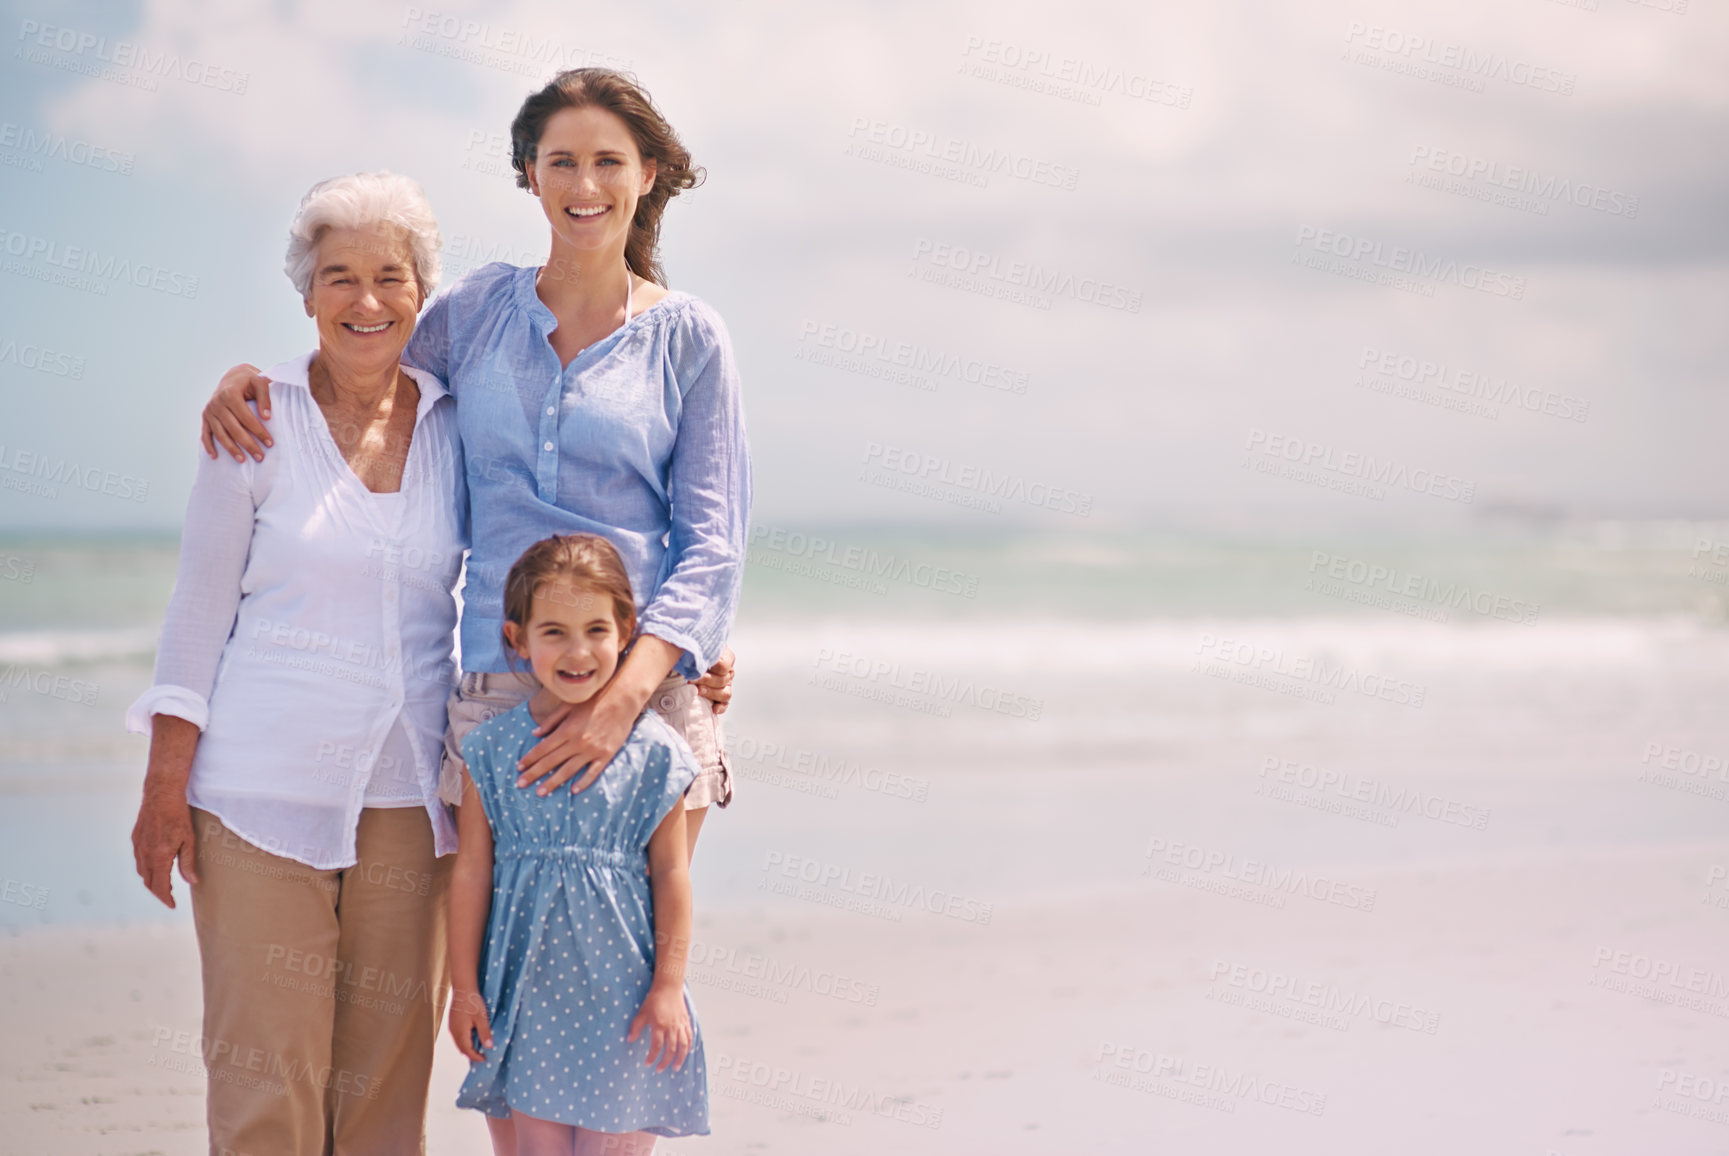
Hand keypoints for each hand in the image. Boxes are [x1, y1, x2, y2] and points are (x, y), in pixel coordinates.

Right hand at [130, 789, 197, 908]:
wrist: (161, 794)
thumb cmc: (179, 816)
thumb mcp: (189, 840)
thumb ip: (188, 863)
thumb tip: (192, 882)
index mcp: (159, 856)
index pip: (159, 886)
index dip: (166, 898)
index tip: (172, 905)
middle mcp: (145, 854)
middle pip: (148, 882)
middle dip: (159, 892)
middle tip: (170, 896)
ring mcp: (138, 846)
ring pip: (142, 872)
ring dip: (152, 881)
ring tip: (165, 883)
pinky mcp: (135, 839)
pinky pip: (139, 860)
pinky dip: (146, 868)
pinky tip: (156, 866)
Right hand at [201, 364, 274, 461]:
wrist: (233, 377)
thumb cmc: (249, 381)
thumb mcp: (260, 382)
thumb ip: (265, 397)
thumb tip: (266, 417)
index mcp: (230, 394)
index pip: (246, 418)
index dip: (259, 431)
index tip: (270, 443)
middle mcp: (216, 403)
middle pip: (233, 429)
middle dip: (248, 444)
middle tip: (260, 457)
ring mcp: (209, 411)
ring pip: (220, 434)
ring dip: (231, 449)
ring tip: (243, 460)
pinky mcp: (205, 417)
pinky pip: (205, 434)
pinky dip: (208, 446)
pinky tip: (215, 457)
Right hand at [448, 987, 493, 1061]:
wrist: (463, 988)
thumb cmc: (473, 1002)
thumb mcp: (482, 1018)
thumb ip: (485, 1033)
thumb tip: (488, 1047)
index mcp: (460, 1032)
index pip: (467, 1050)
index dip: (476, 1057)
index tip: (485, 1059)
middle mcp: (454, 1032)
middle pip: (462, 1049)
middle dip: (471, 1054)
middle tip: (482, 1057)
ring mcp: (452, 1027)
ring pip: (459, 1043)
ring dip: (468, 1048)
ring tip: (479, 1049)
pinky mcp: (453, 1022)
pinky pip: (458, 1037)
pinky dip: (465, 1041)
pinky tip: (472, 1038)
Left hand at [516, 682, 639, 794]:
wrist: (622, 699)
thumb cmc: (594, 699)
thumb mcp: (569, 705)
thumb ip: (551, 720)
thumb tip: (534, 733)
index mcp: (566, 729)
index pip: (542, 748)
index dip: (529, 758)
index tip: (518, 767)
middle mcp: (577, 742)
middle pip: (551, 761)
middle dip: (534, 774)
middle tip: (520, 785)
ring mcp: (592, 750)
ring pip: (568, 770)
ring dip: (553, 782)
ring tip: (540, 792)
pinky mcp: (606, 755)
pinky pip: (593, 772)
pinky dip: (583, 783)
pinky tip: (573, 791)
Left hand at [627, 985, 691, 1071]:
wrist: (668, 987)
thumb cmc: (655, 999)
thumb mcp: (642, 1013)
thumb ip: (636, 1027)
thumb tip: (629, 1039)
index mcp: (660, 1025)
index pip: (656, 1046)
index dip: (652, 1057)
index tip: (647, 1063)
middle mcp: (672, 1027)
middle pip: (671, 1049)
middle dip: (665, 1062)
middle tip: (660, 1069)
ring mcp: (680, 1025)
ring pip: (683, 1046)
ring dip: (680, 1058)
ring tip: (676, 1067)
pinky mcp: (686, 1022)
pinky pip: (690, 1037)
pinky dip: (688, 1047)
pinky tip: (685, 1053)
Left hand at [693, 647, 734, 714]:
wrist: (689, 658)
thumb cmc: (694, 651)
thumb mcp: (699, 647)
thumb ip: (701, 651)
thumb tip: (694, 656)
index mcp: (726, 657)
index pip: (723, 665)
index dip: (711, 667)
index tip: (697, 667)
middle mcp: (728, 672)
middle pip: (723, 680)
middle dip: (706, 680)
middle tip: (691, 679)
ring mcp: (726, 686)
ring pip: (725, 693)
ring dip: (710, 693)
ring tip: (697, 690)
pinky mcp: (721, 698)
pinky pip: (724, 704)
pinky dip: (720, 707)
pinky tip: (713, 708)